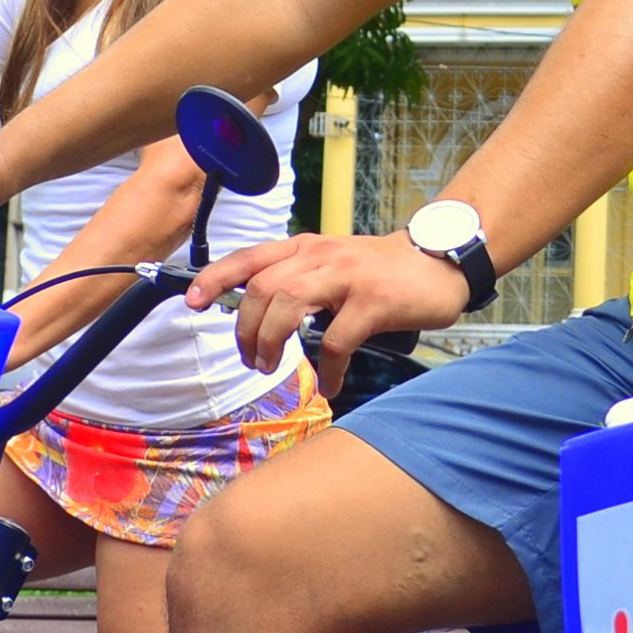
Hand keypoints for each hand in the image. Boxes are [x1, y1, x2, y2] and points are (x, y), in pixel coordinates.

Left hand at [187, 231, 470, 387]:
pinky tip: (329, 385)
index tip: (193, 301)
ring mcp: (347, 277)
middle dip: (246, 329)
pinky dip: (326, 369)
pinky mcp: (372, 302)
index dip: (216, 278)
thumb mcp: (334, 263)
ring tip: (273, 367)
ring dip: (272, 343)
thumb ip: (300, 279)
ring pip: (288, 306)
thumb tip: (261, 314)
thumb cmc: (382, 271)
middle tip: (251, 359)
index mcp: (307, 246)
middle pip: (262, 288)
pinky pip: (336, 341)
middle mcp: (321, 256)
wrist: (439, 262)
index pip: (250, 257)